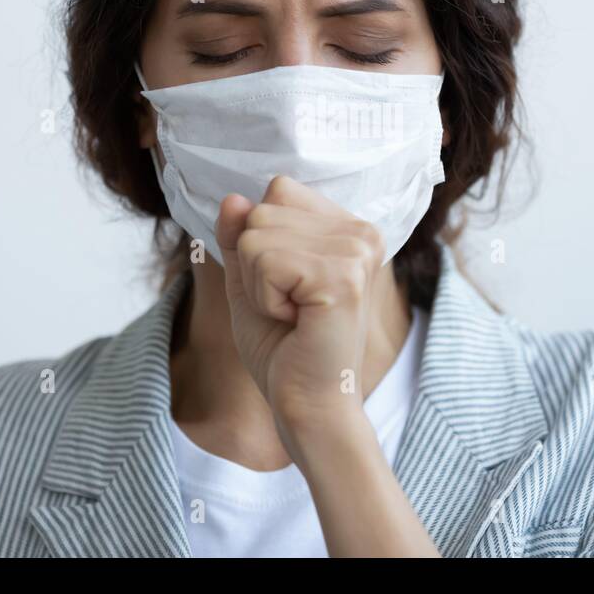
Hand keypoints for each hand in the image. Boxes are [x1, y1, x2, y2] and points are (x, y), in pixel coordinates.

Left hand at [215, 175, 387, 441]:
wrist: (307, 404)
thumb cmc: (283, 349)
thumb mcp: (250, 281)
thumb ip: (240, 237)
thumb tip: (231, 199)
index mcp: (348, 228)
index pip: (279, 189)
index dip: (261, 239)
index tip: (288, 285)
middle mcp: (361, 232)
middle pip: (264, 209)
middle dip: (255, 264)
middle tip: (288, 307)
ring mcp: (357, 251)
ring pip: (257, 233)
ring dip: (258, 283)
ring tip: (292, 314)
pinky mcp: (343, 276)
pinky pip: (264, 260)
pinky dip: (264, 298)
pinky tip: (296, 321)